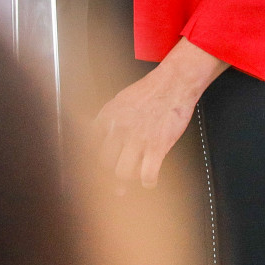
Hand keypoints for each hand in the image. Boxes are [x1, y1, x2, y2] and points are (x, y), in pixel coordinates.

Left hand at [94, 37, 228, 189]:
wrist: (175, 82)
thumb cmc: (151, 90)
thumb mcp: (121, 100)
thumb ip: (109, 118)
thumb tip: (100, 133)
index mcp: (108, 117)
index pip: (89, 144)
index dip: (93, 158)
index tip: (97, 166)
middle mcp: (119, 129)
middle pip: (105, 163)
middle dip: (112, 170)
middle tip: (119, 173)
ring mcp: (137, 139)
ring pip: (123, 173)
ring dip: (130, 178)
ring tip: (136, 174)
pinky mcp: (157, 147)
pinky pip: (147, 175)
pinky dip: (149, 182)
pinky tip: (150, 180)